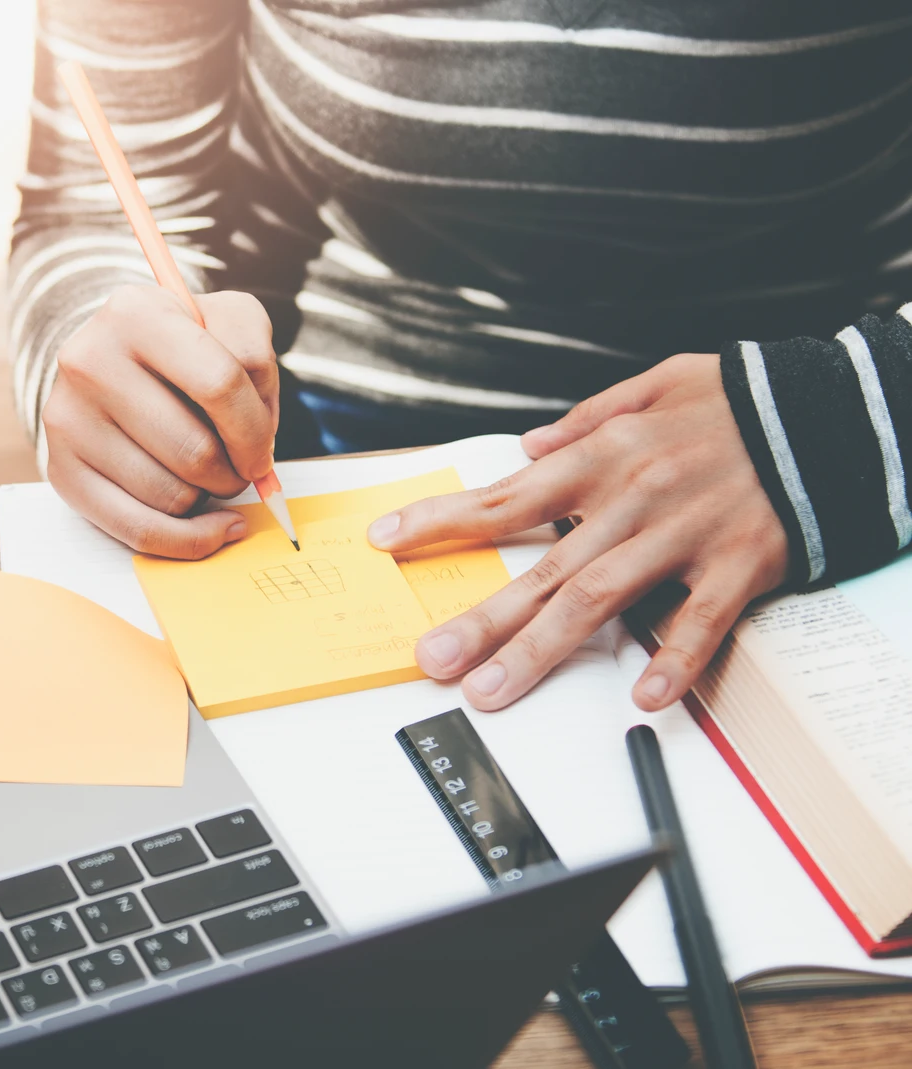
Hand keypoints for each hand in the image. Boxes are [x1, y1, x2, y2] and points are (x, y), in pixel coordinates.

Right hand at [43, 285, 280, 558]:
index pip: (220, 384)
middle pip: (195, 451)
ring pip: (171, 496)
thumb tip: (256, 442)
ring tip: (202, 471)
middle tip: (236, 466)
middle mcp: (88, 361)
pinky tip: (211, 526)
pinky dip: (188, 540)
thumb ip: (255, 357)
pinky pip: (139, 531)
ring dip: (206, 497)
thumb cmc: (182, 348)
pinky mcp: (61, 470)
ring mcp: (67, 420)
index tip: (263, 451)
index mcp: (134, 314)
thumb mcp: (227, 320)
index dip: (257, 430)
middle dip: (234, 471)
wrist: (109, 363)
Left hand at [366, 353, 788, 710]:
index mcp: (603, 457)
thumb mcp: (654, 384)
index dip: (442, 520)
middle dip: (479, 619)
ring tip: (492, 691)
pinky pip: (699, 621)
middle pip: (542, 570)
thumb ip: (587, 418)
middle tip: (430, 661)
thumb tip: (529, 447)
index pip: (504, 495)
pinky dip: (673, 660)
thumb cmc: (738, 400)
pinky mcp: (738, 564)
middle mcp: (632, 499)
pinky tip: (643, 698)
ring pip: (599, 602)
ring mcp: (684, 536)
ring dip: (540, 652)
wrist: (830, 409)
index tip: (388, 542)